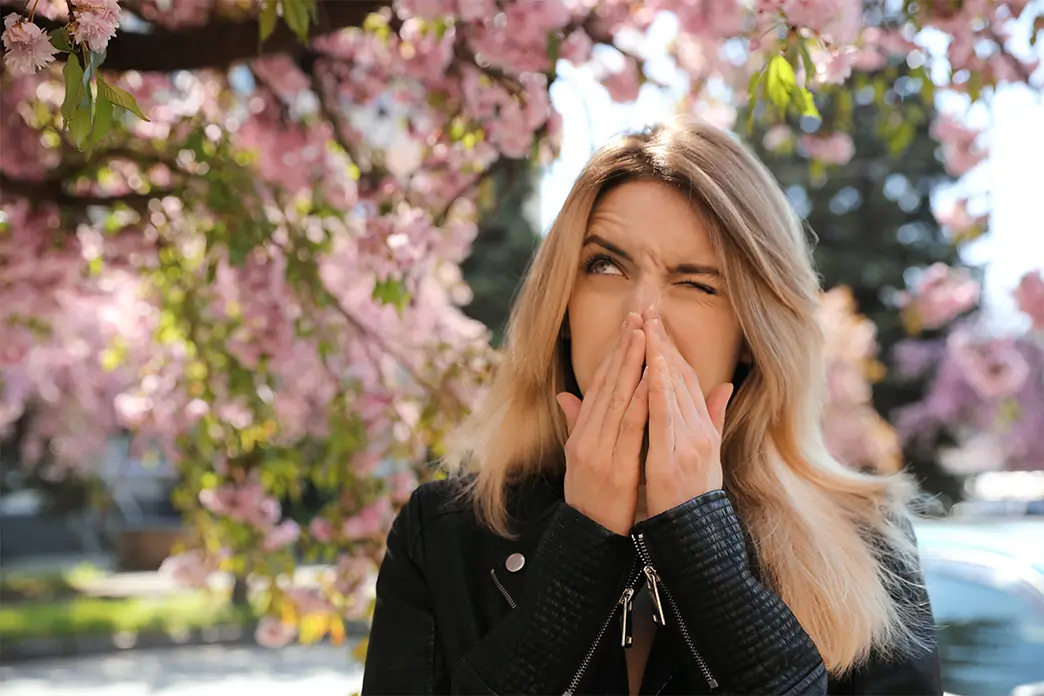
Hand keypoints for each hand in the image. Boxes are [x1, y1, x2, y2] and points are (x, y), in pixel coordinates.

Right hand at [557, 312, 649, 535]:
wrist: (588, 540)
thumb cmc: (590, 500)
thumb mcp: (578, 460)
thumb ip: (576, 425)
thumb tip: (566, 396)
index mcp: (581, 435)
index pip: (598, 386)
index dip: (612, 355)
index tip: (628, 328)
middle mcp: (586, 438)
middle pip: (606, 386)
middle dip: (623, 350)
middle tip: (638, 318)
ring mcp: (598, 452)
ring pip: (617, 400)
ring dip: (631, 366)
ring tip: (644, 337)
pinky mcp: (613, 468)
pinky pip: (629, 429)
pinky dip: (640, 401)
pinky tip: (650, 380)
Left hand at [642, 306, 733, 517]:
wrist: (695, 535)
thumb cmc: (694, 497)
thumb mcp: (708, 455)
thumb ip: (713, 419)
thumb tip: (724, 387)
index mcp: (703, 429)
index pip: (687, 380)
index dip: (672, 350)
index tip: (657, 324)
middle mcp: (699, 431)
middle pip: (681, 378)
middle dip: (664, 344)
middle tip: (649, 312)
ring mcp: (689, 442)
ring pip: (673, 390)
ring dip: (659, 357)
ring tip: (647, 328)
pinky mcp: (674, 456)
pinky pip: (664, 416)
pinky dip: (657, 389)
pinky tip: (648, 368)